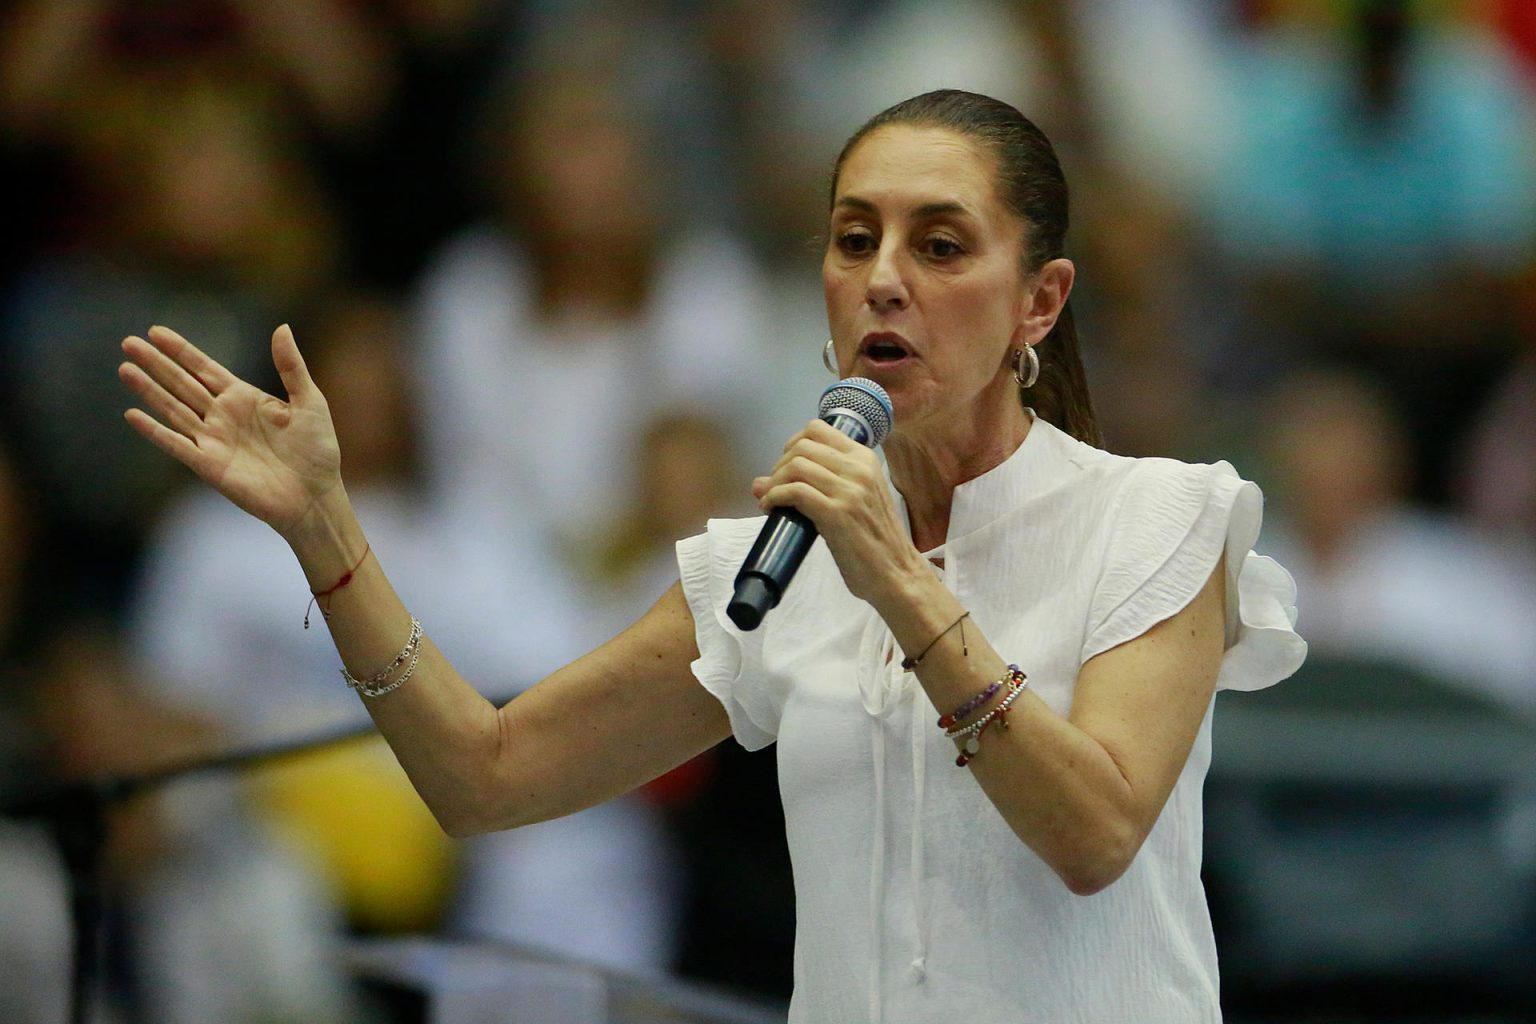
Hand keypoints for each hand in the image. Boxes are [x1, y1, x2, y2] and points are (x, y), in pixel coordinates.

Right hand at [119, 324, 342, 540]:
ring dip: (149, 390)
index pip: (205, 368)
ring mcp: (214, 441)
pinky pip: (177, 445)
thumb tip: (282, 327)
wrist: (316, 495)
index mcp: (244, 398)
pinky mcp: (210, 466)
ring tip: (125, 369)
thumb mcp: (310, 401)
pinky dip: (155, 431)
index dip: (181, 351)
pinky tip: (133, 415)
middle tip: (128, 343)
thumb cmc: (317, 450)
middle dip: (156, 364)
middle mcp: (223, 416)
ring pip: (174, 409)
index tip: (156, 331)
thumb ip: (291, 367)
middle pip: (182, 384)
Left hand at [752, 419, 926, 606]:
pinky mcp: (837, 513)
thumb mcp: (853, 501)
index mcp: (865, 459)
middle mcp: (859, 468)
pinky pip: (795, 492)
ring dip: (775, 483)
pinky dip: (775, 497)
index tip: (786, 466)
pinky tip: (772, 509)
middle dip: (779, 465)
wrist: (896, 573)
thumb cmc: (874, 540)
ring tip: (772, 500)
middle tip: (777, 488)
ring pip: (796, 466)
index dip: (792, 444)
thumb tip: (759, 481)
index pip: (818, 429)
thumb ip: (817, 485)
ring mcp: (849, 490)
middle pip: (802, 446)